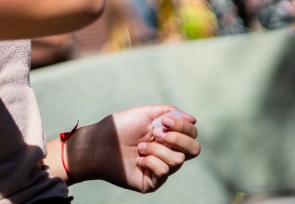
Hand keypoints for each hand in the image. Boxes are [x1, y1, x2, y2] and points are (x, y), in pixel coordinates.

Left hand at [66, 106, 199, 192]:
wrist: (99, 143)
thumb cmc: (119, 127)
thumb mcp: (145, 113)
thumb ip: (170, 112)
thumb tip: (194, 119)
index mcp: (168, 136)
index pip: (192, 134)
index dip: (183, 127)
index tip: (163, 121)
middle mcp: (167, 152)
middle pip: (194, 150)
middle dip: (179, 139)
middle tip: (157, 133)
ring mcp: (160, 168)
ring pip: (178, 160)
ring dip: (157, 149)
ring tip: (140, 147)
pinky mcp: (152, 182)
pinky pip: (164, 172)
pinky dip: (151, 161)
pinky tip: (138, 159)